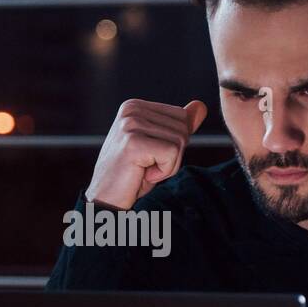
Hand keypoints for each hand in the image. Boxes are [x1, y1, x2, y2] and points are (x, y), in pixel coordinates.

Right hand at [84, 99, 208, 208]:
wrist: (106, 200)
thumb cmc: (132, 176)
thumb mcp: (159, 148)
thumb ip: (179, 126)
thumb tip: (201, 106)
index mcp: (135, 106)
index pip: (181, 117)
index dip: (174, 144)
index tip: (149, 156)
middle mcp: (131, 110)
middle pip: (183, 128)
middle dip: (172, 155)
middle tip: (146, 166)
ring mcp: (131, 124)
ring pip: (180, 141)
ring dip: (167, 165)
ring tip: (143, 170)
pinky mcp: (133, 142)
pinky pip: (172, 153)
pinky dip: (164, 171)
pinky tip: (143, 175)